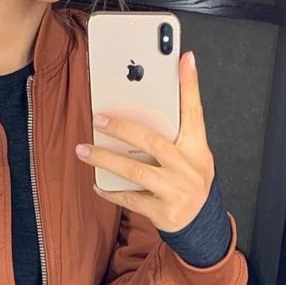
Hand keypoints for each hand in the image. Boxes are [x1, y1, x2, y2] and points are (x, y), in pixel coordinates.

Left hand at [75, 50, 214, 230]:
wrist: (201, 225)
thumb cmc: (188, 182)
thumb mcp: (191, 156)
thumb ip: (173, 134)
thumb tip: (140, 107)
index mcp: (198, 150)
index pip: (195, 112)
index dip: (190, 85)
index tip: (184, 58)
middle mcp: (190, 169)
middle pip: (154, 143)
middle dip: (124, 128)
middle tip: (98, 117)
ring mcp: (177, 192)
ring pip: (136, 172)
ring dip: (106, 159)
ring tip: (83, 150)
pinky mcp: (163, 213)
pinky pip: (131, 199)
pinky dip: (111, 191)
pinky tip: (97, 183)